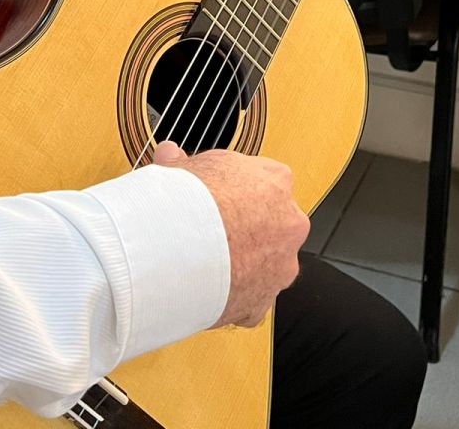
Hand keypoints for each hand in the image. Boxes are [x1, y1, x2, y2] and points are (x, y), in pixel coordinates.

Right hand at [153, 141, 308, 328]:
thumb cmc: (187, 200)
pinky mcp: (262, 302)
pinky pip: (250, 299)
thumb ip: (185, 163)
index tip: (216, 195)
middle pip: (273, 224)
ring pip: (266, 264)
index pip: (266, 181)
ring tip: (205, 262)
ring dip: (243, 264)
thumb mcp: (184, 166)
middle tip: (212, 229)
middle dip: (248, 228)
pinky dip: (232, 296)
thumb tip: (169, 155)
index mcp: (276, 182)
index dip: (236, 189)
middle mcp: (289, 224)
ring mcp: (280, 266)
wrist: (180, 247)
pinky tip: (207, 288)